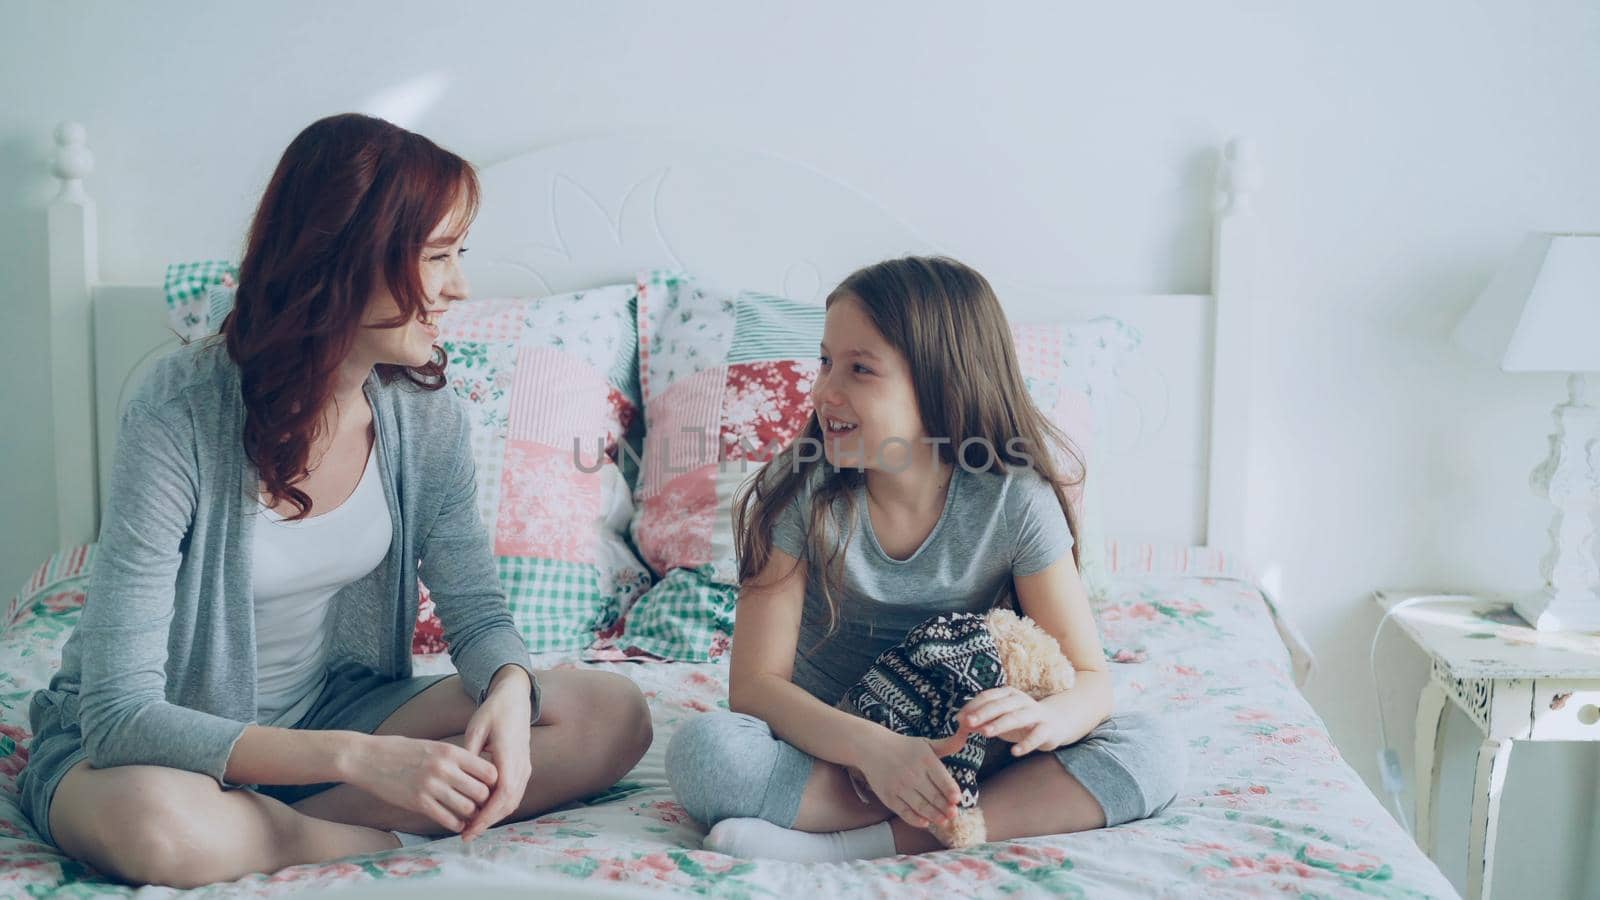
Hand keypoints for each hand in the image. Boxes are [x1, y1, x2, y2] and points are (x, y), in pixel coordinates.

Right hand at [345, 734, 496, 833]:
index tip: (488, 787)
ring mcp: (431, 787)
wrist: (366, 758)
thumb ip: (454, 757)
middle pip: (482, 792)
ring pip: (467, 808)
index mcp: (450, 751)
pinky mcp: (418, 803)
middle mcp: (444, 768)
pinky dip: (456, 824)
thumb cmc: (400, 750)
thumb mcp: (432, 745)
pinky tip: (456, 823)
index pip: (488, 771)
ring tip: (470, 815)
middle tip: (482, 805)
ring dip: (471, 814)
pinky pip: (447, 819)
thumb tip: (478, 769)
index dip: (492, 782)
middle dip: (484, 801)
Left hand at [458, 665, 534, 840]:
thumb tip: (456, 778)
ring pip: (513, 801)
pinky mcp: (523, 768)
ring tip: (472, 827)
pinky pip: (514, 794)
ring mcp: (525, 767)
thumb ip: (468, 753)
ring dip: (494, 817)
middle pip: (509, 803)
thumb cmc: (494, 711)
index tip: (469, 827)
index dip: (487, 815)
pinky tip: (482, 812)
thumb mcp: (476, 727)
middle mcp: (521, 764)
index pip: (502, 793)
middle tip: (466, 834)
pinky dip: (499, 807)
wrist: (515, 699)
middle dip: (488, 822)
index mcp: (509, 754)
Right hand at [855, 729, 960, 829]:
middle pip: (933, 795)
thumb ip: (948, 744)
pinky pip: (904, 811)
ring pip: (920, 805)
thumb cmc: (904, 747)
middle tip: (954, 815)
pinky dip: (914, 819)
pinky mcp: (888, 796)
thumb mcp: (926, 744)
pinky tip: (924, 823)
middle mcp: (913, 773)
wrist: (871, 747)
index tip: (958, 799)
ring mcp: (899, 786)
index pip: (942, 779)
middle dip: (945, 807)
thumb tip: (967, 734)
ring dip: (934, 816)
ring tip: (944, 822)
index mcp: (925, 759)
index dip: (951, 790)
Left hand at [959, 687, 1063, 755]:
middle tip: (968, 722)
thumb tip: (961, 723)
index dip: (973, 707)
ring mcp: (1035, 713)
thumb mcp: (1000, 719)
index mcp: (1008, 694)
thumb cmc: (1020, 720)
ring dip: (1000, 724)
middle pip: (1000, 705)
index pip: (987, 697)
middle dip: (983, 713)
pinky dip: (1026, 744)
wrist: (1055, 723)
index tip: (959, 719)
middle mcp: (1021, 700)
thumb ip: (982, 720)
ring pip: (1016, 717)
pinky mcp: (1047, 729)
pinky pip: (1036, 736)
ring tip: (985, 733)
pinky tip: (1014, 752)